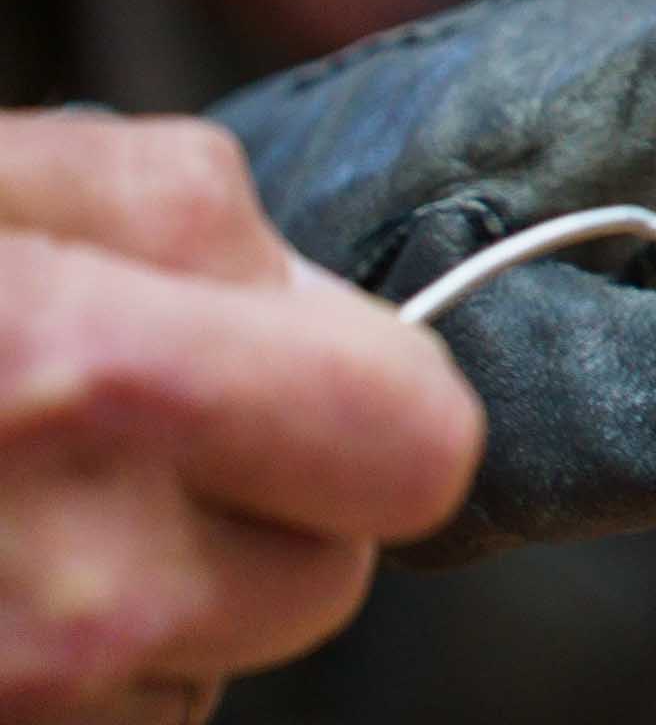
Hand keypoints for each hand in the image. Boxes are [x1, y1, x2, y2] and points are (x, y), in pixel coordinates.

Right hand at [0, 110, 482, 723]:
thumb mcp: (2, 181)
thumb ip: (186, 215)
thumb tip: (304, 294)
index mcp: (91, 382)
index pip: (418, 446)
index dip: (378, 391)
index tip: (317, 365)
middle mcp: (80, 593)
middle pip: (328, 581)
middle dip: (270, 504)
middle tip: (145, 435)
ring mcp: (35, 698)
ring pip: (212, 664)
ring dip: (155, 594)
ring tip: (24, 496)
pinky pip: (112, 716)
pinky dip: (69, 657)